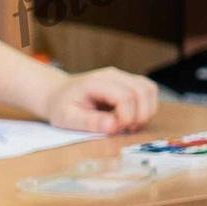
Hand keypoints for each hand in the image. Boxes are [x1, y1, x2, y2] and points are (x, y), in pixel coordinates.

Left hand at [43, 67, 158, 135]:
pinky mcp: (128, 82)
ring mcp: (122, 76)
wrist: (57, 93)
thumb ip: (89, 122)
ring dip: (147, 110)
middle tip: (127, 130)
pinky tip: (133, 118)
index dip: (127, 116)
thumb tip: (113, 126)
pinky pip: (147, 91)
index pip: (124, 96)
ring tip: (131, 125)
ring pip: (149, 89)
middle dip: (141, 114)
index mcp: (95, 83)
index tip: (118, 130)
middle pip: (142, 90)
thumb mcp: (67, 118)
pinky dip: (146, 106)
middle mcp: (111, 75)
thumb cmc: (61, 106)